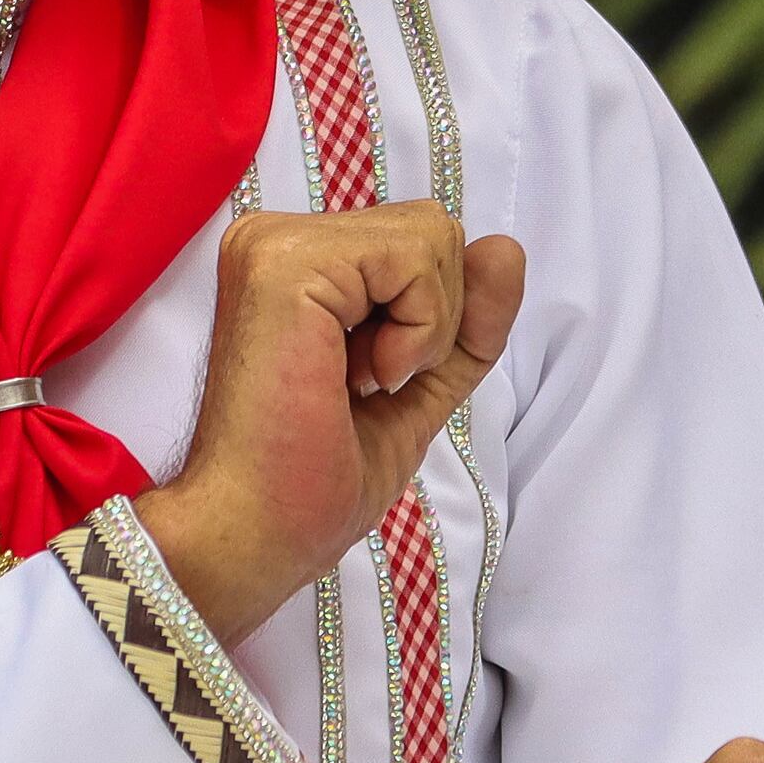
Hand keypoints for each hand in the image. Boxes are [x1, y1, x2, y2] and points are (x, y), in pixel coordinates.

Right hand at [129, 203, 523, 644]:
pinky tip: (364, 376)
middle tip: (364, 386)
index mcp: (296, 264)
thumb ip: (464, 320)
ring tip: (360, 383)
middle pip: (432, 229)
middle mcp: (277, 238)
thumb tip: (507, 247)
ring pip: (432, 235)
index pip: (419, 243)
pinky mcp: (286, 263)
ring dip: (427, 329)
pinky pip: (416, 254)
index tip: (374, 384)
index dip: (435, 318)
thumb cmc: (313, 480)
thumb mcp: (419, 387)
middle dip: (434, 321)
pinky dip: (420, 329)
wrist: (256, 532)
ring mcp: (275, 243)